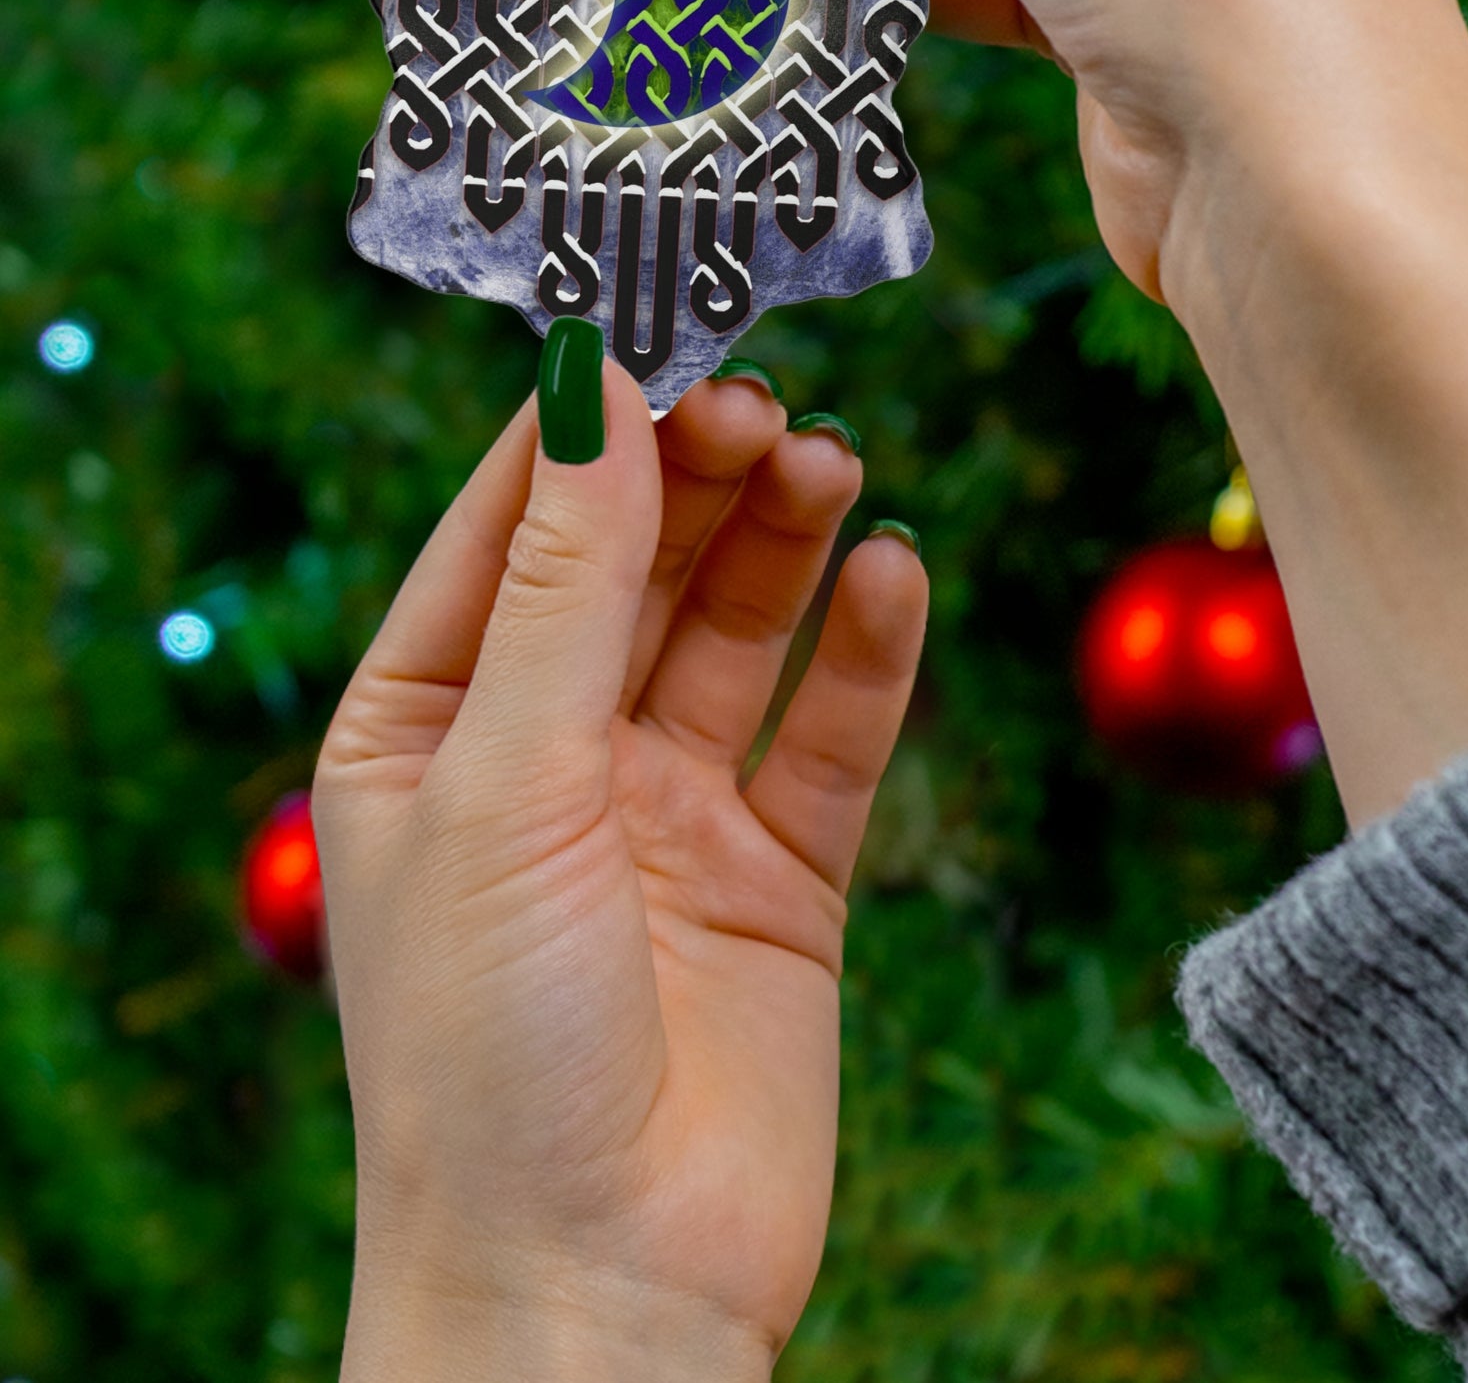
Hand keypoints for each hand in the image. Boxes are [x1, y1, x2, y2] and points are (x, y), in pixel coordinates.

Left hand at [314, 358, 925, 1380]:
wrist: (600, 1292)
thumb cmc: (488, 1052)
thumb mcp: (504, 784)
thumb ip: (563, 585)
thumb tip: (588, 387)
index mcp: (428, 730)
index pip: (506, 531)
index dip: (581, 428)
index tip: (654, 326)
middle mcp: (549, 757)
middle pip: (636, 565)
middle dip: (697, 475)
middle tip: (765, 400)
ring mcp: (669, 814)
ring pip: (738, 630)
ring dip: (785, 541)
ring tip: (833, 461)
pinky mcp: (780, 875)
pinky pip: (830, 734)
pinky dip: (866, 652)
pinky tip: (894, 573)